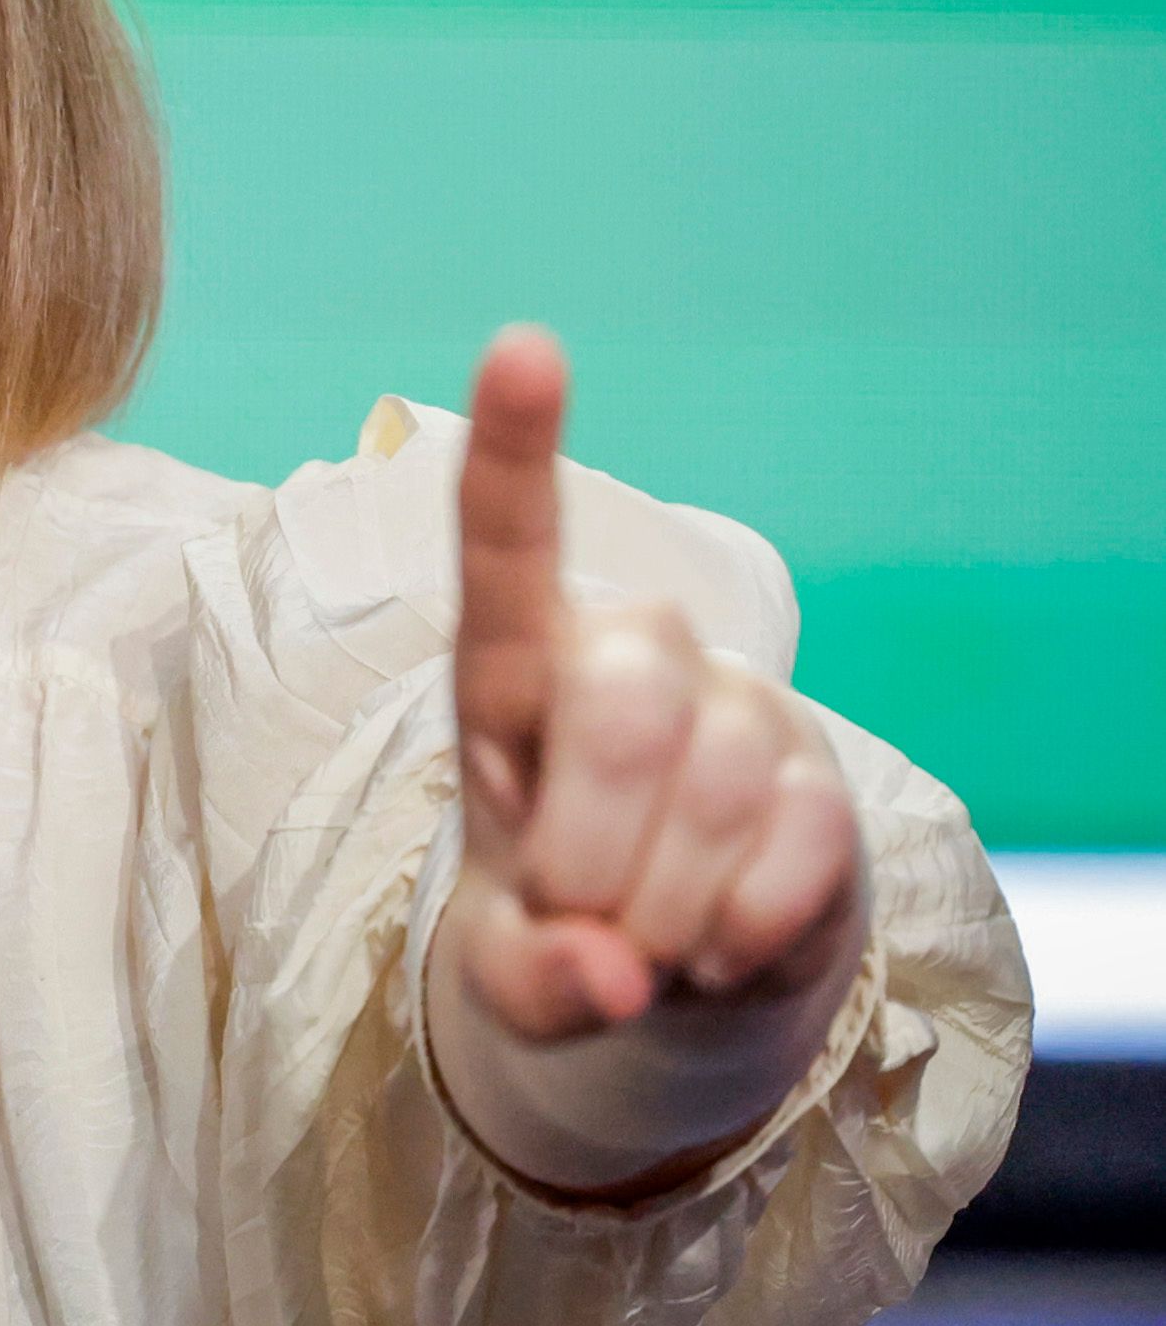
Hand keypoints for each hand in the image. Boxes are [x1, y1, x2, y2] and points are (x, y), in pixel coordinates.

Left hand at [443, 327, 864, 1043]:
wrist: (672, 975)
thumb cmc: (558, 927)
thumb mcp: (509, 970)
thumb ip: (528, 980)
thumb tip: (609, 977)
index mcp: (511, 671)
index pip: (504, 546)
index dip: (518, 449)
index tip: (526, 345)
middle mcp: (625, 657)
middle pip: (617, 708)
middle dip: (586, 846)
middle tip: (572, 910)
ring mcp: (734, 707)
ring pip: (709, 791)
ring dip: (663, 907)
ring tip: (645, 928)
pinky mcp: (821, 776)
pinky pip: (789, 851)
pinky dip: (739, 932)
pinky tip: (716, 938)